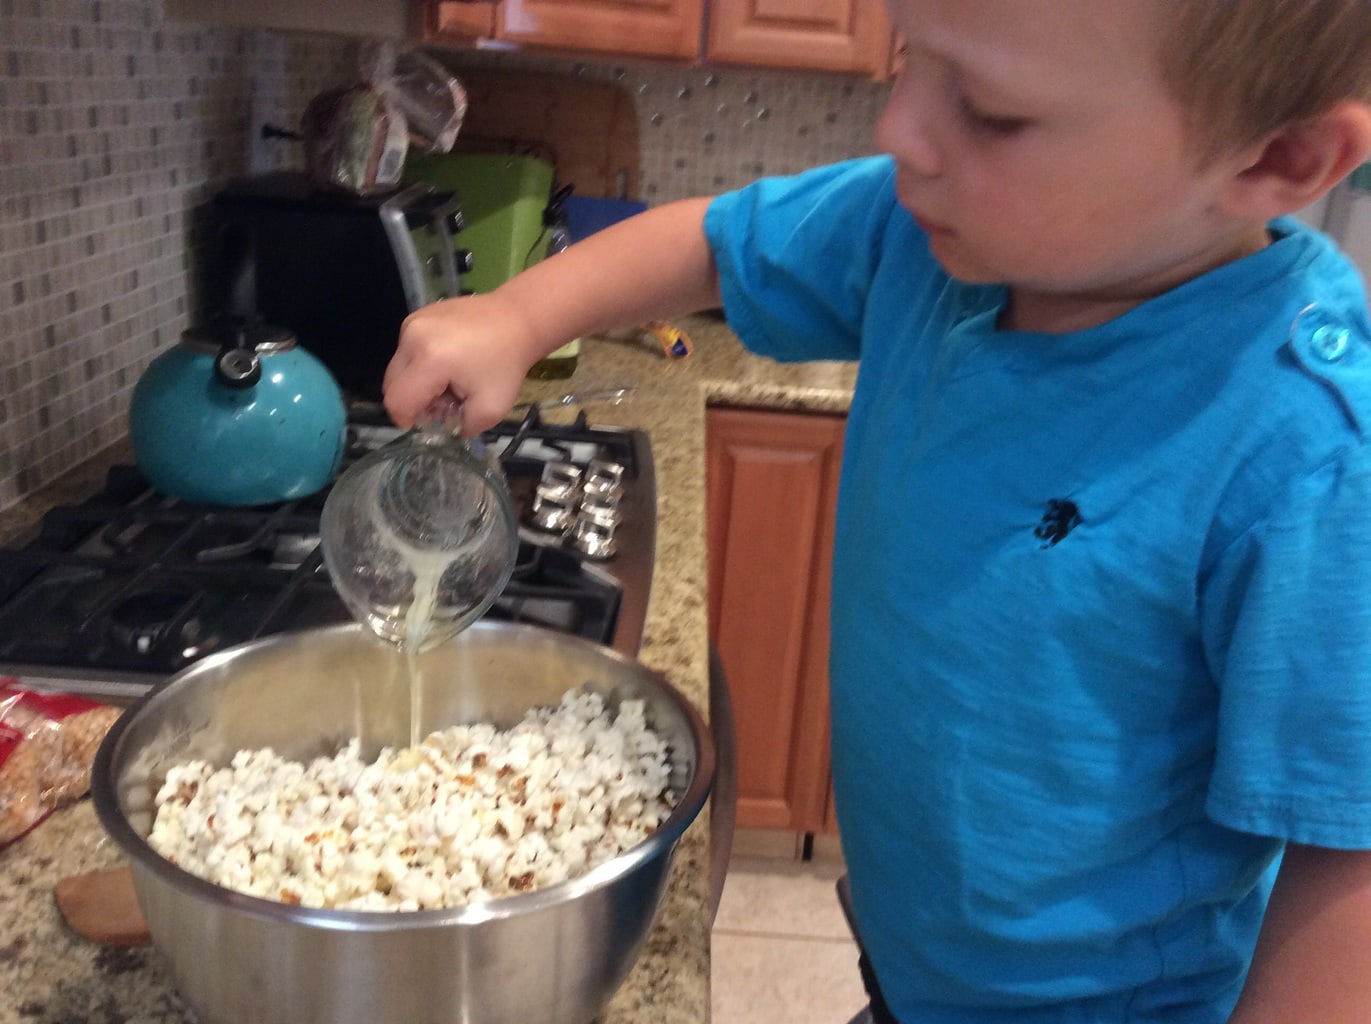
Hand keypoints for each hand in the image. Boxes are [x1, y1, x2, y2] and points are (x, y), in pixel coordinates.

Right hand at [382, 293, 536, 434]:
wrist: (516, 319)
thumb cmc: (506, 364)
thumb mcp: (492, 409)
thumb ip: (463, 427)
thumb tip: (446, 427)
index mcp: (430, 360)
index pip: (397, 401)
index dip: (408, 420)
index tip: (431, 421)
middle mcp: (412, 337)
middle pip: (391, 385)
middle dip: (414, 402)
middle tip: (445, 402)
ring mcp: (412, 322)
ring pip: (397, 369)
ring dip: (417, 384)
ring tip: (448, 382)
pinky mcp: (417, 316)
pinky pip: (406, 351)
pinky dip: (420, 365)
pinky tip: (447, 364)